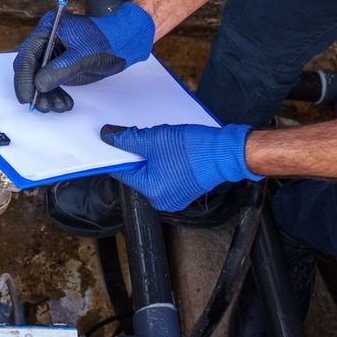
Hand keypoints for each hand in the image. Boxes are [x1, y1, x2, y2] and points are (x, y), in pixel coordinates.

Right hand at [12, 0, 154, 112]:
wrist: (124, 43)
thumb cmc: (106, 42)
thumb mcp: (82, 57)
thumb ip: (58, 71)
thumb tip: (38, 85)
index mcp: (48, 29)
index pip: (27, 55)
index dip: (24, 78)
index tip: (26, 97)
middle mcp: (46, 40)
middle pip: (30, 68)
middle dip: (35, 89)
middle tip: (41, 106)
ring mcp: (53, 54)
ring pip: (40, 79)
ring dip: (46, 96)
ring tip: (58, 107)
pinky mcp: (60, 65)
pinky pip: (51, 83)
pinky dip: (56, 95)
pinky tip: (64, 104)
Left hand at [99, 122, 260, 212]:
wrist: (227, 152)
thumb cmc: (196, 149)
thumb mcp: (155, 139)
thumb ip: (128, 139)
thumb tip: (109, 137)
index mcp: (152, 191)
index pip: (123, 172)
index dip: (118, 153)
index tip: (115, 140)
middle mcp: (162, 199)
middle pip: (138, 173)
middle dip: (138, 154)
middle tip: (142, 136)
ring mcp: (176, 197)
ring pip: (153, 172)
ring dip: (152, 156)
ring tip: (162, 141)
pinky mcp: (186, 190)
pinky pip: (167, 175)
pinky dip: (165, 161)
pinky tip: (172, 148)